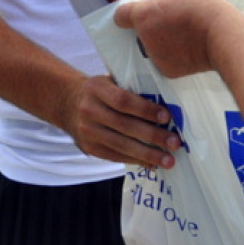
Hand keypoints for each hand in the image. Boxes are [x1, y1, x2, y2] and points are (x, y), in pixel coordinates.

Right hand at [64, 73, 182, 169]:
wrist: (68, 103)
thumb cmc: (100, 91)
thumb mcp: (110, 81)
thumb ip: (132, 88)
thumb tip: (166, 102)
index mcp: (97, 89)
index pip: (123, 101)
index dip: (145, 109)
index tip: (166, 117)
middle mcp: (90, 110)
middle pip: (125, 126)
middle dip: (153, 136)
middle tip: (175, 142)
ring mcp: (88, 131)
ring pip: (121, 145)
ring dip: (148, 154)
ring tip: (169, 160)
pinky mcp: (90, 148)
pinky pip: (116, 156)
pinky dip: (136, 160)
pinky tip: (153, 164)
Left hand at [115, 0, 236, 78]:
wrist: (224, 37)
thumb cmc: (204, 9)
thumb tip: (154, 3)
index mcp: (144, 15)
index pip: (120, 15)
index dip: (128, 13)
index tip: (138, 14)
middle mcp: (145, 38)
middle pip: (141, 31)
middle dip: (152, 26)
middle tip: (173, 22)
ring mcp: (155, 57)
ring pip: (153, 46)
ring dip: (163, 41)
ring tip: (185, 36)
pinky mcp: (167, 71)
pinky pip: (166, 59)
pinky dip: (174, 55)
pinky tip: (189, 48)